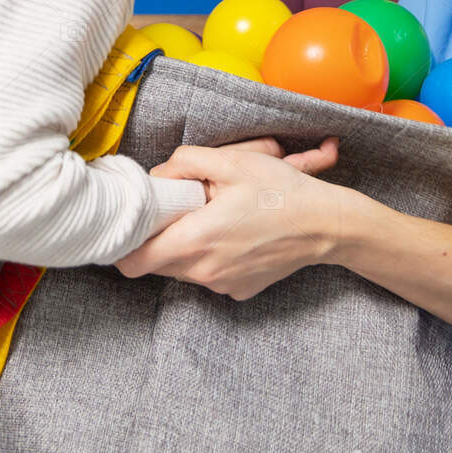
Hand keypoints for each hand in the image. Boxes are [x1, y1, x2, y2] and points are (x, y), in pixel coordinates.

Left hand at [115, 137, 351, 299]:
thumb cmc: (281, 191)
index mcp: (195, 240)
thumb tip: (157, 177)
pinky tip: (235, 235)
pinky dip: (212, 257)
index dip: (125, 244)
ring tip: (213, 219)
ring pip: (182, 268)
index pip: (131, 263)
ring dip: (187, 245)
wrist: (326, 226)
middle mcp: (204, 271)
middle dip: (160, 238)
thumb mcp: (232, 161)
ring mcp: (221, 285)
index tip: (136, 224)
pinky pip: (209, 275)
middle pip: (156, 263)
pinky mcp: (238, 291)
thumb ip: (184, 162)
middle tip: (181, 211)